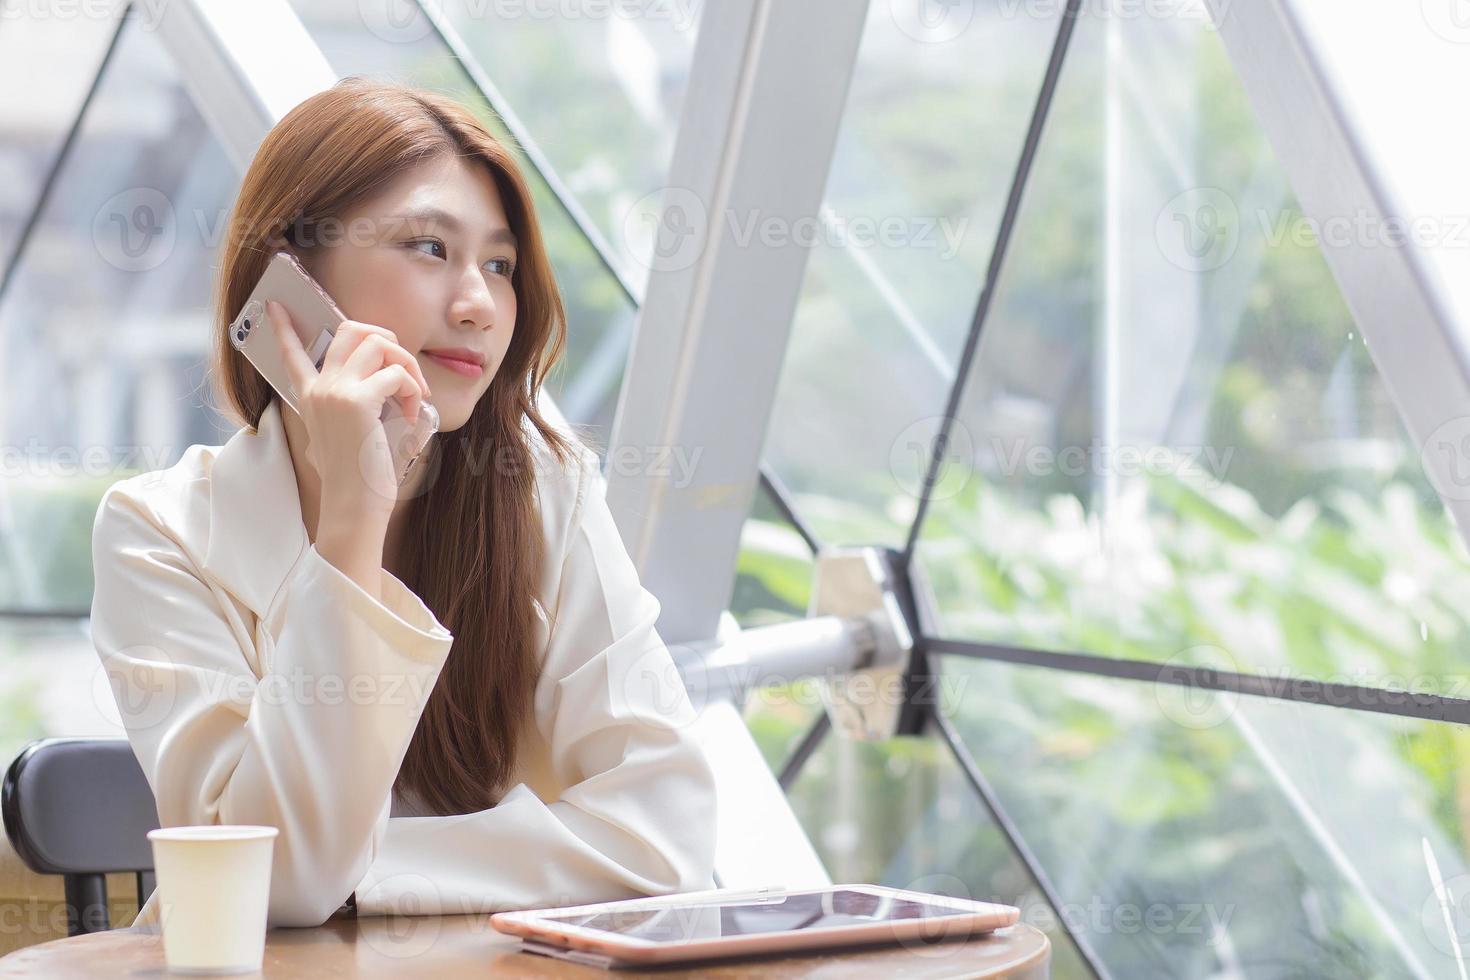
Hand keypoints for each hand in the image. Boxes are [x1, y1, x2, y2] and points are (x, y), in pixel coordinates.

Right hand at [267, 300, 432, 517]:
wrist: (354, 506)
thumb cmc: (359, 476)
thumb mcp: (350, 432)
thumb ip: (357, 404)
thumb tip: (389, 380)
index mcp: (311, 396)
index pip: (291, 353)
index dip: (283, 328)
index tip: (274, 305)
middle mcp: (319, 388)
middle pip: (350, 329)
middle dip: (387, 339)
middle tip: (404, 369)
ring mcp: (336, 392)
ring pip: (378, 343)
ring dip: (407, 364)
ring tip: (415, 395)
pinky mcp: (358, 401)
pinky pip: (397, 374)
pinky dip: (415, 390)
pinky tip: (414, 415)